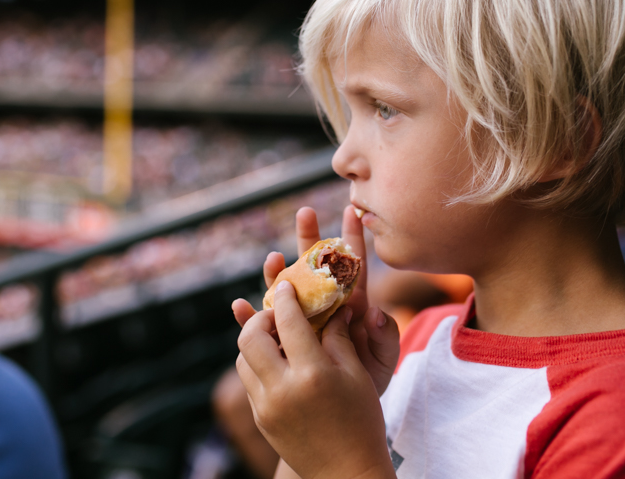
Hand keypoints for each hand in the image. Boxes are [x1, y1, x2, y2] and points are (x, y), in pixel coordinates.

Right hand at [232, 205, 399, 395]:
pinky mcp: (279, 342)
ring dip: (277, 275)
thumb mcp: (383, 362)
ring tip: (272, 260)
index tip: (350, 211)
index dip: (351, 240)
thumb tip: (374, 312)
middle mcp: (321, 308)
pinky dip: (248, 317)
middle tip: (305, 213)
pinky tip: (239, 307)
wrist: (343, 413)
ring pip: (284, 292)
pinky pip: (260, 328)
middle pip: (314, 268)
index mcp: (349, 307)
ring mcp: (299, 323)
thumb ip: (385, 337)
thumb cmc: (367, 383)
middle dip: (309, 240)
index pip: (351, 268)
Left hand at [236, 281, 395, 478]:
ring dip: (255, 341)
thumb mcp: (357, 374)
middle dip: (260, 317)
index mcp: (312, 374)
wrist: (346, 472)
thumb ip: (338, 337)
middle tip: (276, 312)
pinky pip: (248, 381)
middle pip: (250, 338)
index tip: (286, 285)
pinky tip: (277, 362)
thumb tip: (333, 307)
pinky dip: (257, 364)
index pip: (289, 322)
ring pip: (242, 359)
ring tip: (277, 337)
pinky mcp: (259, 419)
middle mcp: (282, 390)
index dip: (286, 297)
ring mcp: (266, 407)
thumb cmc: (361, 420)